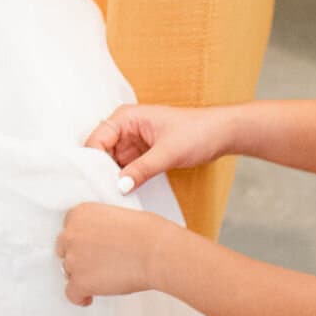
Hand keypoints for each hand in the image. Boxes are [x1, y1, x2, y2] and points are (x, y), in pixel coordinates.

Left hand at [58, 201, 169, 304]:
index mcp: (80, 214)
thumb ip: (100, 227)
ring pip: (69, 272)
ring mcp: (74, 259)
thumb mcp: (116, 216)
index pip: (69, 228)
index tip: (88, 248)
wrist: (155, 251)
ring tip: (100, 279)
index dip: (80, 241)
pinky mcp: (80, 281)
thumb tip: (101, 241)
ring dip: (82, 276)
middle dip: (78, 257)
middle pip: (65, 250)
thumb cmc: (146, 233)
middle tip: (94, 264)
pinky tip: (88, 297)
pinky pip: (71, 293)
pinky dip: (80, 297)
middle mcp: (71, 234)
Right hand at [85, 99, 237, 190]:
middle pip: (102, 153)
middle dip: (101, 172)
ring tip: (111, 197)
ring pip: (113, 163)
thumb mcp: (168, 153)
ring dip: (113, 178)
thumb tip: (119, 186)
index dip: (93, 161)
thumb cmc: (197, 132)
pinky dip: (125, 180)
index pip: (97, 140)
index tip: (94, 183)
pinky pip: (127, 168)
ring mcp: (133, 142)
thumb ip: (142, 170)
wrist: (221, 134)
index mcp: (126, 117)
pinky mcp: (143, 154)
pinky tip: (124, 194)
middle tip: (101, 194)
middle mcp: (125, 128)